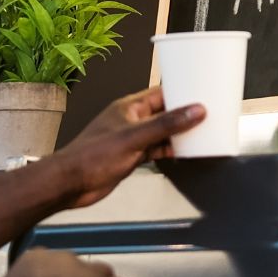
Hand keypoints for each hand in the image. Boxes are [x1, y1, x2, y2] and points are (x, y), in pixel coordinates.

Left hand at [52, 87, 204, 207]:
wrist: (70, 183)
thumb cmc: (90, 156)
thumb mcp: (134, 138)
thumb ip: (165, 125)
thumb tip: (194, 111)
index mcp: (129, 107)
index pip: (161, 93)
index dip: (182, 92)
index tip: (202, 95)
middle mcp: (131, 120)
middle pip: (164, 113)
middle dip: (184, 115)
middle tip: (207, 116)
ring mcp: (131, 139)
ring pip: (161, 132)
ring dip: (178, 134)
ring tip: (200, 134)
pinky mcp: (130, 156)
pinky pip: (155, 149)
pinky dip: (169, 150)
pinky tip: (182, 153)